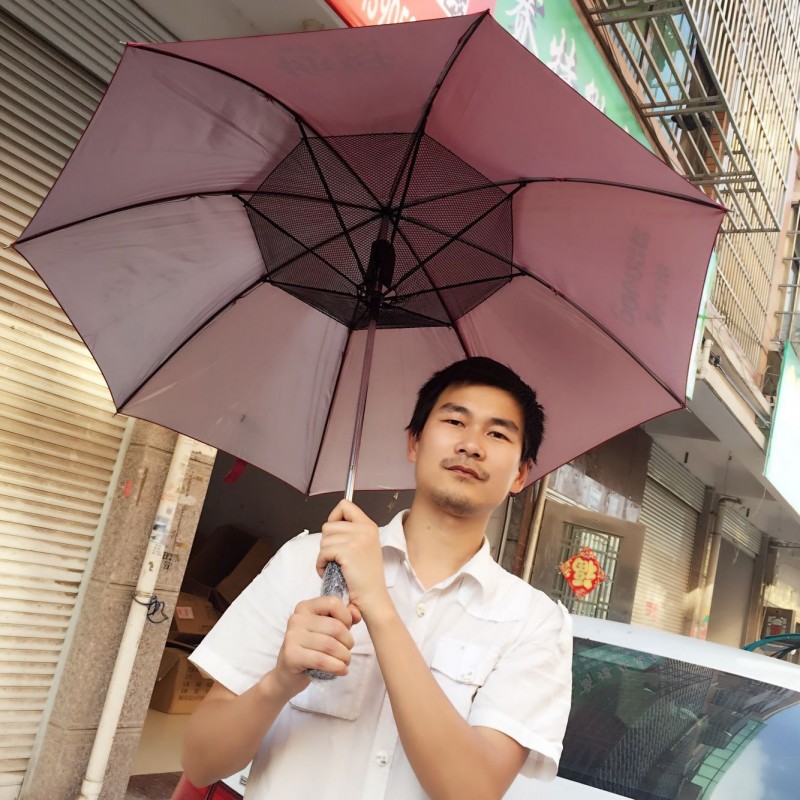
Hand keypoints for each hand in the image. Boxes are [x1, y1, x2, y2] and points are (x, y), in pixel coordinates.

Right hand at [269, 595, 355, 697]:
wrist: (288, 673)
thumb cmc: (312, 648)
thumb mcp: (328, 629)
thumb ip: (344, 618)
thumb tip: (357, 615)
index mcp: (305, 607)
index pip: (333, 603)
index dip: (346, 617)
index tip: (347, 630)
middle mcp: (297, 618)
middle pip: (334, 627)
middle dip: (348, 642)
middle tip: (347, 651)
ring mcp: (292, 636)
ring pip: (330, 645)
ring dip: (344, 656)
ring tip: (345, 662)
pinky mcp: (291, 655)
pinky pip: (321, 660)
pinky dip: (337, 667)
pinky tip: (341, 670)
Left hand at [317, 499, 391, 620]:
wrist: (373, 598)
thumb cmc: (365, 577)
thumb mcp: (364, 546)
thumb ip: (352, 532)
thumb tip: (331, 524)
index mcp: (369, 526)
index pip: (345, 505)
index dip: (334, 517)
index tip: (335, 533)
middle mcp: (365, 529)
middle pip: (329, 525)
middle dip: (327, 542)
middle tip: (336, 557)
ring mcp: (357, 540)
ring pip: (324, 539)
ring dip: (324, 555)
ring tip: (334, 566)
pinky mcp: (348, 552)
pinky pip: (323, 552)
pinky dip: (321, 564)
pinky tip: (329, 572)